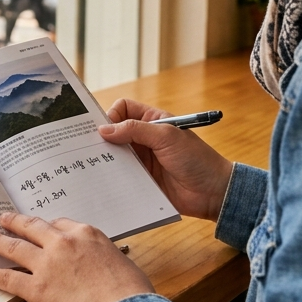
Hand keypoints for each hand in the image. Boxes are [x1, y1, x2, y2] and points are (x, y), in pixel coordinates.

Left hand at [0, 212, 152, 301]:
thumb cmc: (131, 292)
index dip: (47, 226)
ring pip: (14, 247)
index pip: (60, 223)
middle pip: (32, 227)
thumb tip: (96, 262)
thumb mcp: (119, 260)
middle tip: (3, 218)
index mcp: (85, 233)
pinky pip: (7, 278)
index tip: (39, 226)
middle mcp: (62, 243)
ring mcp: (46, 264)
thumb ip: (101, 255)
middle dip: (15, 222)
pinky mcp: (36, 288)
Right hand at [99, 99, 232, 220]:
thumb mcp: (166, 137)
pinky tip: (105, 178)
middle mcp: (144, 138)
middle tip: (89, 146)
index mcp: (152, 120)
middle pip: (115, 131)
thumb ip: (135, 129)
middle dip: (103, 137)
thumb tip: (104, 129)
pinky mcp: (140, 178)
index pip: (123, 109)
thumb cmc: (196, 159)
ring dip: (106, 157)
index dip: (112, 115)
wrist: (213, 192)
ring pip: (115, 153)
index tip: (104, 129)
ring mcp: (142, 159)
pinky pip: (120, 174)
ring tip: (95, 163)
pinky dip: (112, 175)